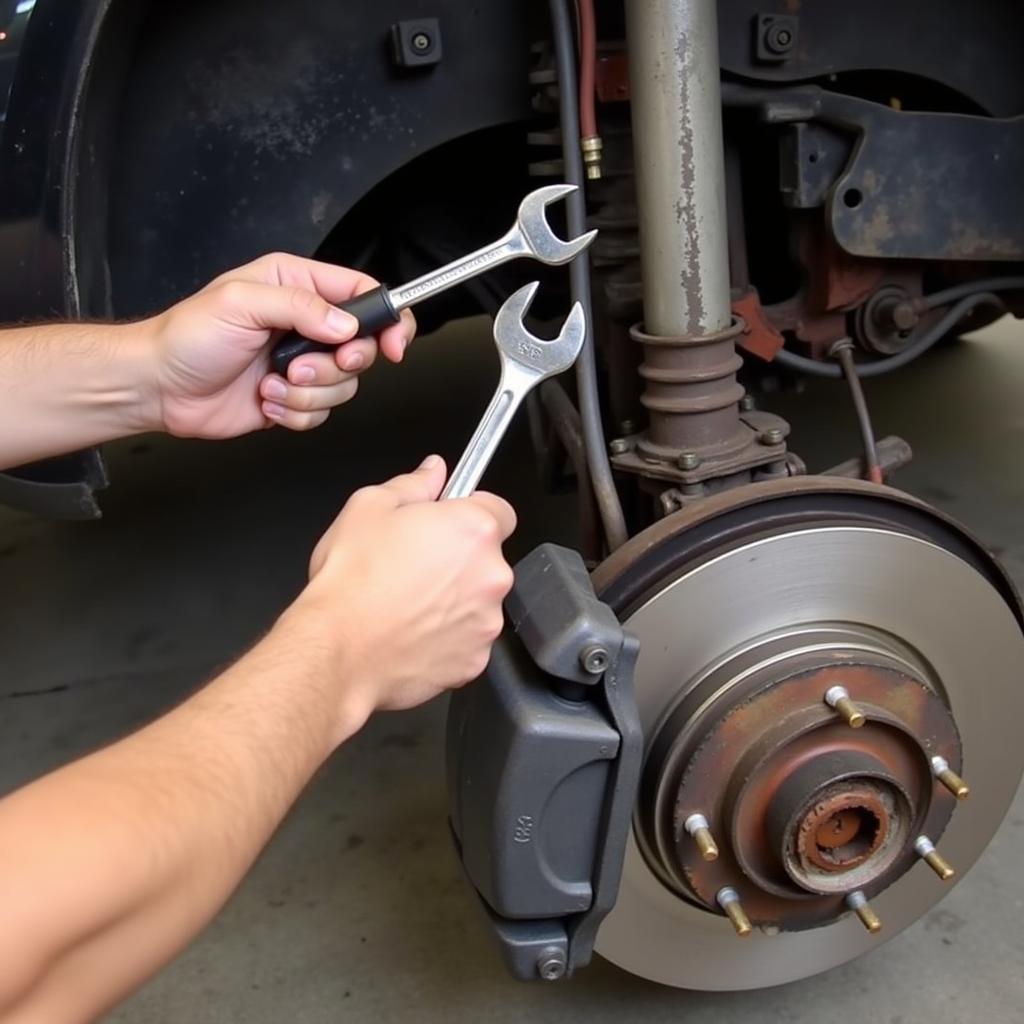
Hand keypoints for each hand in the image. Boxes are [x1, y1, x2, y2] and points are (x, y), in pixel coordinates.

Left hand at [144, 253, 416, 437]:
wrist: (160, 388)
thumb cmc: (187, 337)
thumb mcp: (241, 302)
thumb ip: (300, 306)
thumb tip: (346, 323)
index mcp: (297, 286)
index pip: (364, 294)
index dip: (388, 320)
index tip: (392, 344)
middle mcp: (306, 325)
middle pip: (363, 348)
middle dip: (338, 366)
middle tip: (302, 366)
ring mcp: (302, 364)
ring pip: (344, 387)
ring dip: (307, 393)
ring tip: (270, 383)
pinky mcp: (294, 399)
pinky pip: (322, 414)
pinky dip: (294, 413)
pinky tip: (264, 400)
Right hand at [289, 456, 516, 729]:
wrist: (338, 649)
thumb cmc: (352, 577)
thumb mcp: (369, 507)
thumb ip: (413, 484)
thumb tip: (434, 470)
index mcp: (475, 530)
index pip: (500, 510)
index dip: (472, 514)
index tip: (448, 525)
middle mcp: (493, 575)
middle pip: (488, 560)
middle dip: (460, 561)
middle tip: (415, 567)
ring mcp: (488, 622)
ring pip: (479, 603)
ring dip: (455, 601)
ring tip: (409, 605)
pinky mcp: (476, 662)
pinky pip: (468, 641)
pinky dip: (448, 638)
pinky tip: (412, 634)